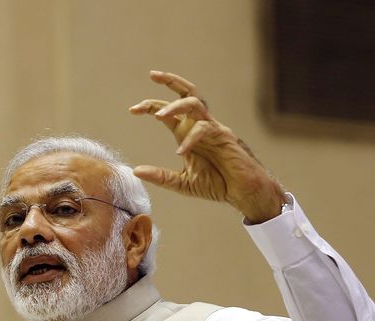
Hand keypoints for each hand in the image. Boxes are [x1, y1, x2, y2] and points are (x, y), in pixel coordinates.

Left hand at [129, 70, 285, 223]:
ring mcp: (213, 128)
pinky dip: (190, 138)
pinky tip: (180, 152)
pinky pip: (204, 129)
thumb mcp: (181, 183)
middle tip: (153, 75)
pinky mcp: (224, 136)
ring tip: (159, 116)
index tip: (132, 110)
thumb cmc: (216, 185)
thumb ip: (160, 176)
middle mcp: (199, 125)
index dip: (150, 106)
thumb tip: (135, 170)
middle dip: (170, 81)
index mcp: (186, 133)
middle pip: (186, 92)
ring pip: (195, 103)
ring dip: (176, 105)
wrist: (243, 193)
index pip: (167, 111)